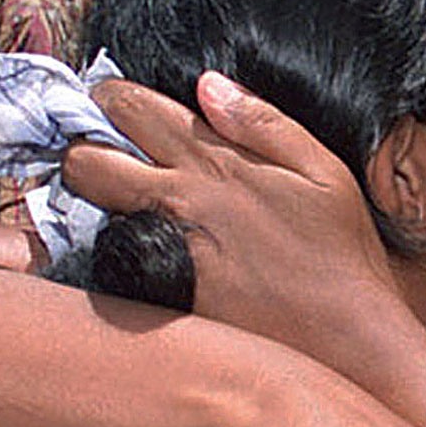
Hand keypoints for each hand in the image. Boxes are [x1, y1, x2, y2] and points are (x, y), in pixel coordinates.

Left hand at [66, 72, 395, 362]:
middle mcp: (179, 202)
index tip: (112, 102)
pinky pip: (113, 260)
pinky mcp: (160, 294)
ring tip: (116, 201)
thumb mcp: (322, 170)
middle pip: (86, 162)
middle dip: (79, 151)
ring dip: (91, 200)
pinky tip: (134, 251)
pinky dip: (113, 248)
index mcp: (215, 162)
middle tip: (98, 154)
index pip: (131, 108)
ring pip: (90, 211)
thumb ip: (262, 121)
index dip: (110, 99)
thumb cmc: (341, 255)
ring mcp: (163, 250)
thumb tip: (207, 84)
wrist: (346, 342)